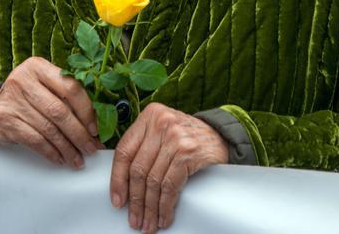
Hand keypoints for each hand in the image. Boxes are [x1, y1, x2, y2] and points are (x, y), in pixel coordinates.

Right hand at [0, 56, 102, 167]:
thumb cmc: (23, 100)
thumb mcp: (40, 87)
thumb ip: (63, 94)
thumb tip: (97, 119)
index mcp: (37, 66)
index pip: (70, 87)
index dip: (87, 110)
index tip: (96, 128)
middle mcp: (23, 79)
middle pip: (60, 111)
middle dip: (80, 134)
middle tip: (92, 148)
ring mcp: (12, 100)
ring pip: (49, 128)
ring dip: (68, 148)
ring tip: (78, 159)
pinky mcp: (4, 120)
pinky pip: (35, 140)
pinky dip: (51, 152)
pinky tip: (60, 159)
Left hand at [110, 103, 228, 232]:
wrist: (221, 136)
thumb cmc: (187, 136)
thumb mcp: (162, 131)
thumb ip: (143, 146)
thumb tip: (122, 183)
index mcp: (150, 115)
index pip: (124, 151)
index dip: (117, 180)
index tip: (117, 200)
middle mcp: (161, 123)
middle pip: (138, 169)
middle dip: (135, 200)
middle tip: (135, 218)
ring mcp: (175, 137)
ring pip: (153, 181)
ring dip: (150, 208)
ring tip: (149, 222)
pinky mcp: (188, 153)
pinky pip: (169, 186)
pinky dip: (165, 206)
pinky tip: (164, 216)